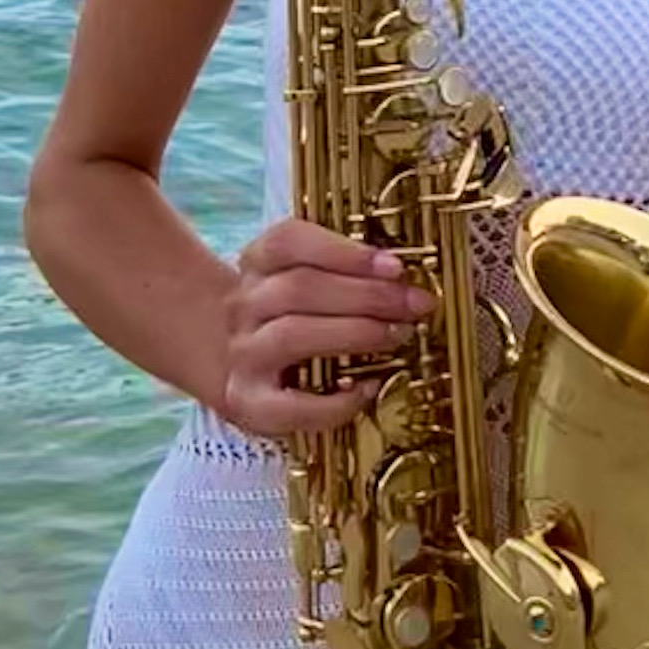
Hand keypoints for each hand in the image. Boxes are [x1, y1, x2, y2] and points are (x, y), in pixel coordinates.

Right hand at [215, 218, 430, 441]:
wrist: (233, 365)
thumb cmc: (287, 314)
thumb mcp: (300, 277)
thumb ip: (340, 269)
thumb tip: (401, 277)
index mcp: (257, 263)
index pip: (288, 241)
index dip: (343, 252)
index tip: (395, 266)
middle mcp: (243, 306)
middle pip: (300, 288)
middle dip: (367, 295)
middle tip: (414, 304)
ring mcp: (243, 355)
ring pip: (292, 335)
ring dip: (354, 334)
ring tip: (397, 336)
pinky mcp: (249, 405)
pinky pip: (291, 407)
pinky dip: (334, 402)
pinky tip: (367, 389)